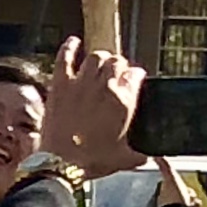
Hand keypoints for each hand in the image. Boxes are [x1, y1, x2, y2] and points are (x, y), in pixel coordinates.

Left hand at [47, 36, 149, 176]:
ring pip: (96, 56)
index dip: (135, 76)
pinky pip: (65, 58)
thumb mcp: (124, 158)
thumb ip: (139, 153)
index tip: (133, 78)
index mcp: (123, 101)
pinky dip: (70, 48)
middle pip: (117, 62)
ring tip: (100, 62)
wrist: (62, 163)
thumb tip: (146, 156)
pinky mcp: (60, 85)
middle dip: (119, 65)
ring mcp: (81, 83)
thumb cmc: (93, 161)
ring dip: (100, 57)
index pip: (135, 75)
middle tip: (116, 71)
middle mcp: (105, 87)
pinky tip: (74, 42)